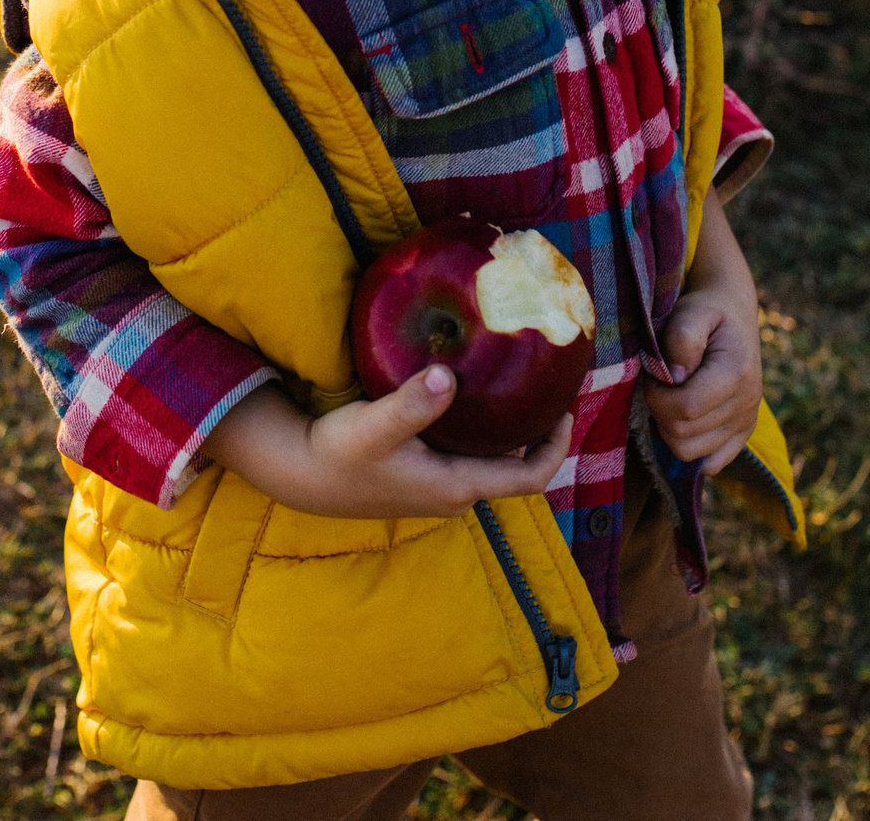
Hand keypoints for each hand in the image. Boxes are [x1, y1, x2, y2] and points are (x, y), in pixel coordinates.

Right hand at [202, 369, 571, 519]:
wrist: (302, 474)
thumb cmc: (340, 453)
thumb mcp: (374, 425)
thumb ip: (412, 404)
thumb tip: (448, 376)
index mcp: (456, 487)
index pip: (530, 478)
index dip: (557, 447)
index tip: (567, 408)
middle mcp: (455, 493)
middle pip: (518, 470)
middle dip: (540, 434)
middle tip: (550, 388)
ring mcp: (440, 487)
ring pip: (493, 461)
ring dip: (513, 433)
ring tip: (520, 386)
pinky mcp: (424, 475)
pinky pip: (471, 455)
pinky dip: (486, 432)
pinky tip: (477, 398)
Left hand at [646, 198, 763, 473]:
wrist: (733, 313)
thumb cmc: (706, 311)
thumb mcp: (691, 311)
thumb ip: (682, 337)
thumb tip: (675, 376)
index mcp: (737, 372)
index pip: (686, 408)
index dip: (657, 396)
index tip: (653, 375)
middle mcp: (747, 403)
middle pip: (683, 435)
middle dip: (659, 411)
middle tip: (658, 384)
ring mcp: (746, 422)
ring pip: (690, 453)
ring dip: (669, 429)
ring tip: (670, 399)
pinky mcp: (742, 434)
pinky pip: (710, 464)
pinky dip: (690, 447)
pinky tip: (683, 419)